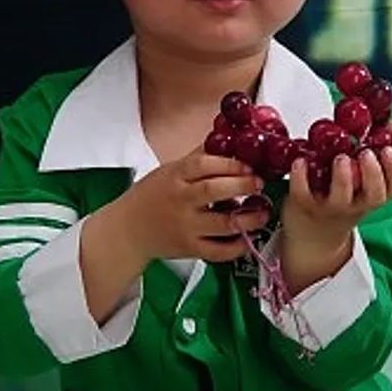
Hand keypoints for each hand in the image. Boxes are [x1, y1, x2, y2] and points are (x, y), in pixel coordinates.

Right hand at [119, 149, 270, 263]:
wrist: (128, 230)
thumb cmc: (151, 197)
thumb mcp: (170, 170)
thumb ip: (198, 158)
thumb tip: (227, 139)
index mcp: (176, 176)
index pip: (204, 164)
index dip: (230, 163)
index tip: (249, 165)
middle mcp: (181, 200)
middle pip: (214, 190)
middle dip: (242, 185)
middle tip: (259, 183)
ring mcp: (186, 226)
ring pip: (222, 223)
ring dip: (248, 218)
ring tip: (262, 212)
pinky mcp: (190, 248)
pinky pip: (218, 251)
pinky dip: (237, 247)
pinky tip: (249, 237)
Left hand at [281, 141, 391, 262]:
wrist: (311, 234)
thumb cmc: (340, 198)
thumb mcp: (362, 180)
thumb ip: (377, 149)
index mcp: (370, 195)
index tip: (388, 150)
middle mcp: (354, 204)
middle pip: (374, 196)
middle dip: (373, 174)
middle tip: (366, 153)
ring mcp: (329, 206)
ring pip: (340, 198)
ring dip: (342, 177)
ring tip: (340, 157)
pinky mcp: (303, 204)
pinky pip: (302, 192)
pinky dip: (301, 176)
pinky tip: (301, 160)